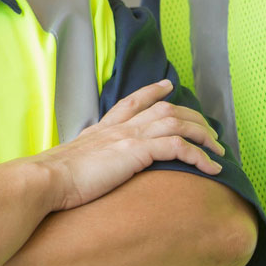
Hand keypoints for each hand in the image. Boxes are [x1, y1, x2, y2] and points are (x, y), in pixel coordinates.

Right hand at [32, 80, 223, 211]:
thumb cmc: (52, 179)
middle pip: (164, 109)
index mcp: (102, 128)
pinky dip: (199, 156)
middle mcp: (119, 127)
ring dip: (203, 136)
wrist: (47, 179)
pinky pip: (179, 147)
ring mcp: (129, 136)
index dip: (152, 91)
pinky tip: (211, 168)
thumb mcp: (70, 163)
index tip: (167, 86)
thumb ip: (83, 161)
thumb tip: (82, 171)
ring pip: (177, 123)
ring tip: (219, 151)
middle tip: (210, 130)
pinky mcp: (137, 151)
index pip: (132, 101)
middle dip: (192, 116)